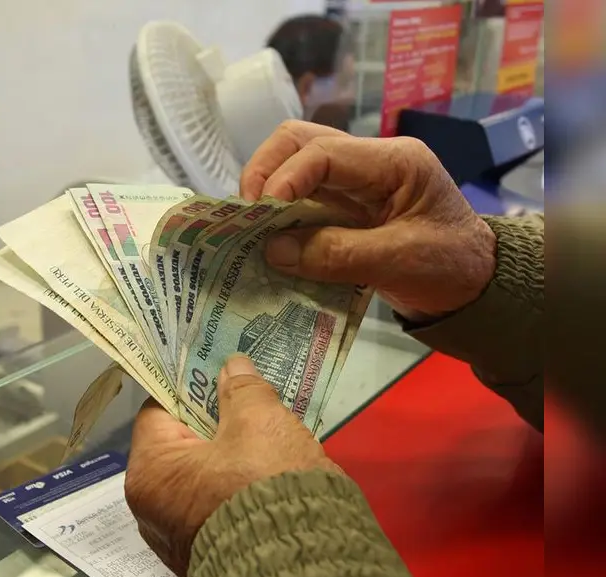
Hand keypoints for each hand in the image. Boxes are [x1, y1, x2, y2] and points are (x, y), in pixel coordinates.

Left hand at [124, 354, 338, 576]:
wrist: (304, 568)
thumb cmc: (268, 488)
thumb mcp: (260, 423)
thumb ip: (242, 390)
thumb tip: (232, 367)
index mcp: (150, 473)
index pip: (159, 411)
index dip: (190, 386)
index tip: (216, 371)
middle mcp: (153, 510)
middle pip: (182, 446)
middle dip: (216, 422)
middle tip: (247, 401)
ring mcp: (180, 536)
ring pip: (203, 477)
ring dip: (231, 456)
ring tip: (265, 434)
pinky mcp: (210, 553)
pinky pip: (219, 506)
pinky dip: (239, 487)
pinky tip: (268, 473)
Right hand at [240, 120, 496, 320]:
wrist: (478, 289)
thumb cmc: (451, 269)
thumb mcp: (399, 262)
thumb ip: (336, 254)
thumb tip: (272, 249)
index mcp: (394, 162)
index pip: (323, 151)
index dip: (284, 178)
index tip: (261, 214)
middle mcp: (370, 161)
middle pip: (301, 140)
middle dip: (266, 171)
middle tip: (246, 214)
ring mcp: (355, 182)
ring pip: (295, 163)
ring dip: (267, 190)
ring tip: (250, 227)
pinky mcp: (344, 207)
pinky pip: (301, 198)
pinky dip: (278, 214)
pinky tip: (266, 239)